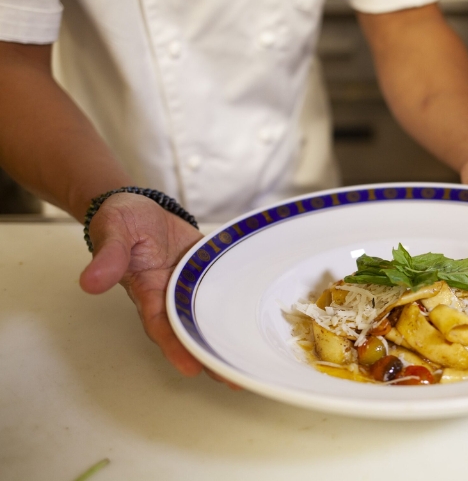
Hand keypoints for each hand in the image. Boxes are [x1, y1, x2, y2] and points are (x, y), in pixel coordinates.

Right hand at [78, 193, 239, 387]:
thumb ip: (108, 257)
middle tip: (235, 379)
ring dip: (228, 336)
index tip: (191, 369)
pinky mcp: (207, 271)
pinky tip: (259, 318)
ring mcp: (191, 285)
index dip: (175, 347)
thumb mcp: (113, 231)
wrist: (139, 206)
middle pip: (192, 331)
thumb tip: (90, 282)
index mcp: (147, 291)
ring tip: (252, 361)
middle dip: (211, 355)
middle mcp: (171, 295)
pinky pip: (225, 290)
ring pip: (211, 315)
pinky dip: (239, 304)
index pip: (161, 326)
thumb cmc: (122, 221)